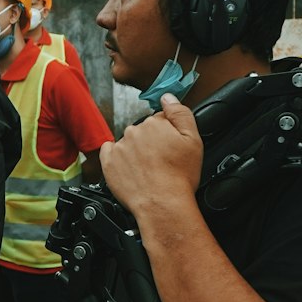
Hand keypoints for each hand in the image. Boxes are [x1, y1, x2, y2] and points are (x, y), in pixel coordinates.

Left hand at [98, 93, 202, 219]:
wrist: (162, 204)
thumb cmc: (179, 177)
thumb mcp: (193, 140)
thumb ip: (180, 113)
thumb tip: (168, 97)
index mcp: (155, 123)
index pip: (160, 120)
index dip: (168, 134)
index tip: (170, 147)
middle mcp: (134, 131)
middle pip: (144, 131)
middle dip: (152, 143)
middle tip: (161, 162)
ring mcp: (120, 147)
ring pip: (128, 143)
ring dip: (136, 152)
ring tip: (148, 170)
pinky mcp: (108, 162)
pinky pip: (109, 152)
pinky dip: (117, 158)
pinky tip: (129, 169)